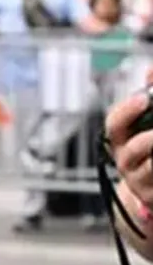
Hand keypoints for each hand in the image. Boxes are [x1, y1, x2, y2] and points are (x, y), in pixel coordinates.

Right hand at [105, 74, 152, 209]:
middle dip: (148, 139)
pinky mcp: (151, 194)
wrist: (151, 190)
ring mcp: (139, 181)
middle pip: (131, 149)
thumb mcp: (146, 121)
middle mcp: (125, 162)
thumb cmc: (150, 149)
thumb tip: (150, 70)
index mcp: (120, 140)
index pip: (115, 124)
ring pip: (150, 168)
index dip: (127, 111)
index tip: (144, 98)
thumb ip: (149, 95)